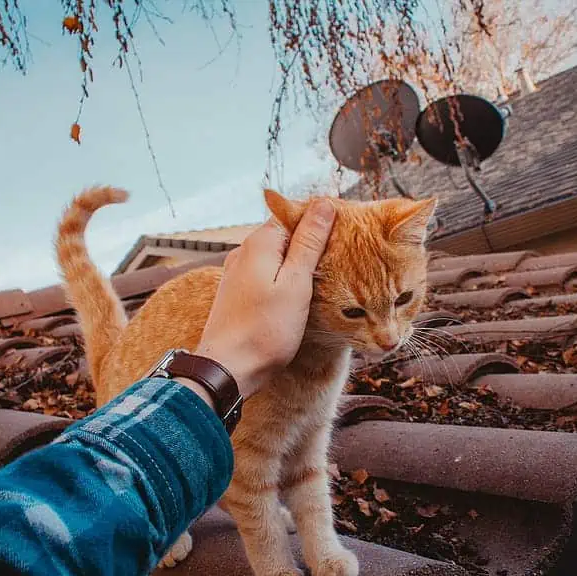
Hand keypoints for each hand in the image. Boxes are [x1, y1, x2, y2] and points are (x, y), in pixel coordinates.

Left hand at [194, 197, 335, 399]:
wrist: (227, 369)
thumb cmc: (265, 329)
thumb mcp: (296, 282)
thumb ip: (309, 242)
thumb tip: (323, 204)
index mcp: (259, 242)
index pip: (295, 212)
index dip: (322, 218)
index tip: (348, 232)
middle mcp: (244, 251)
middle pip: (285, 233)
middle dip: (313, 241)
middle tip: (345, 257)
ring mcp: (238, 272)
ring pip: (277, 255)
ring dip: (300, 262)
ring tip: (328, 276)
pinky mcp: (239, 292)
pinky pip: (267, 273)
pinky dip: (286, 277)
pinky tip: (301, 293)